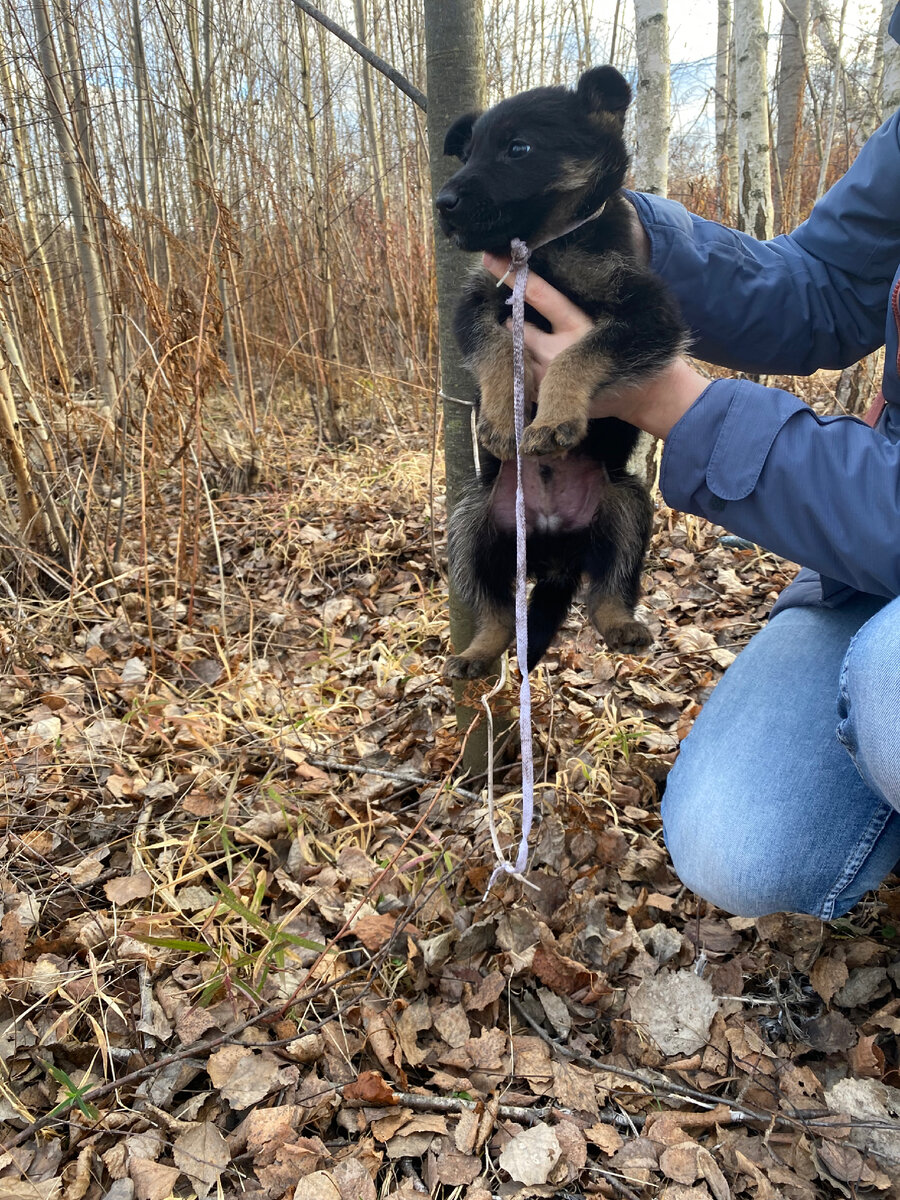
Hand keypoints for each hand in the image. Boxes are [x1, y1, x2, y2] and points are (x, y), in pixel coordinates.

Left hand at [482, 251, 708, 438]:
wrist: (634, 394)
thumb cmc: (612, 348)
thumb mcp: (597, 319)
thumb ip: (568, 303)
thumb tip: (536, 278)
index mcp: (578, 324)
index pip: (539, 294)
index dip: (515, 276)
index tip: (491, 257)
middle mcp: (560, 349)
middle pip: (518, 325)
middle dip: (514, 321)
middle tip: (523, 321)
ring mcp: (548, 375)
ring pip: (515, 349)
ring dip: (516, 344)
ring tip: (536, 347)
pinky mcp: (541, 395)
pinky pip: (518, 375)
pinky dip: (520, 367)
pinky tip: (538, 368)